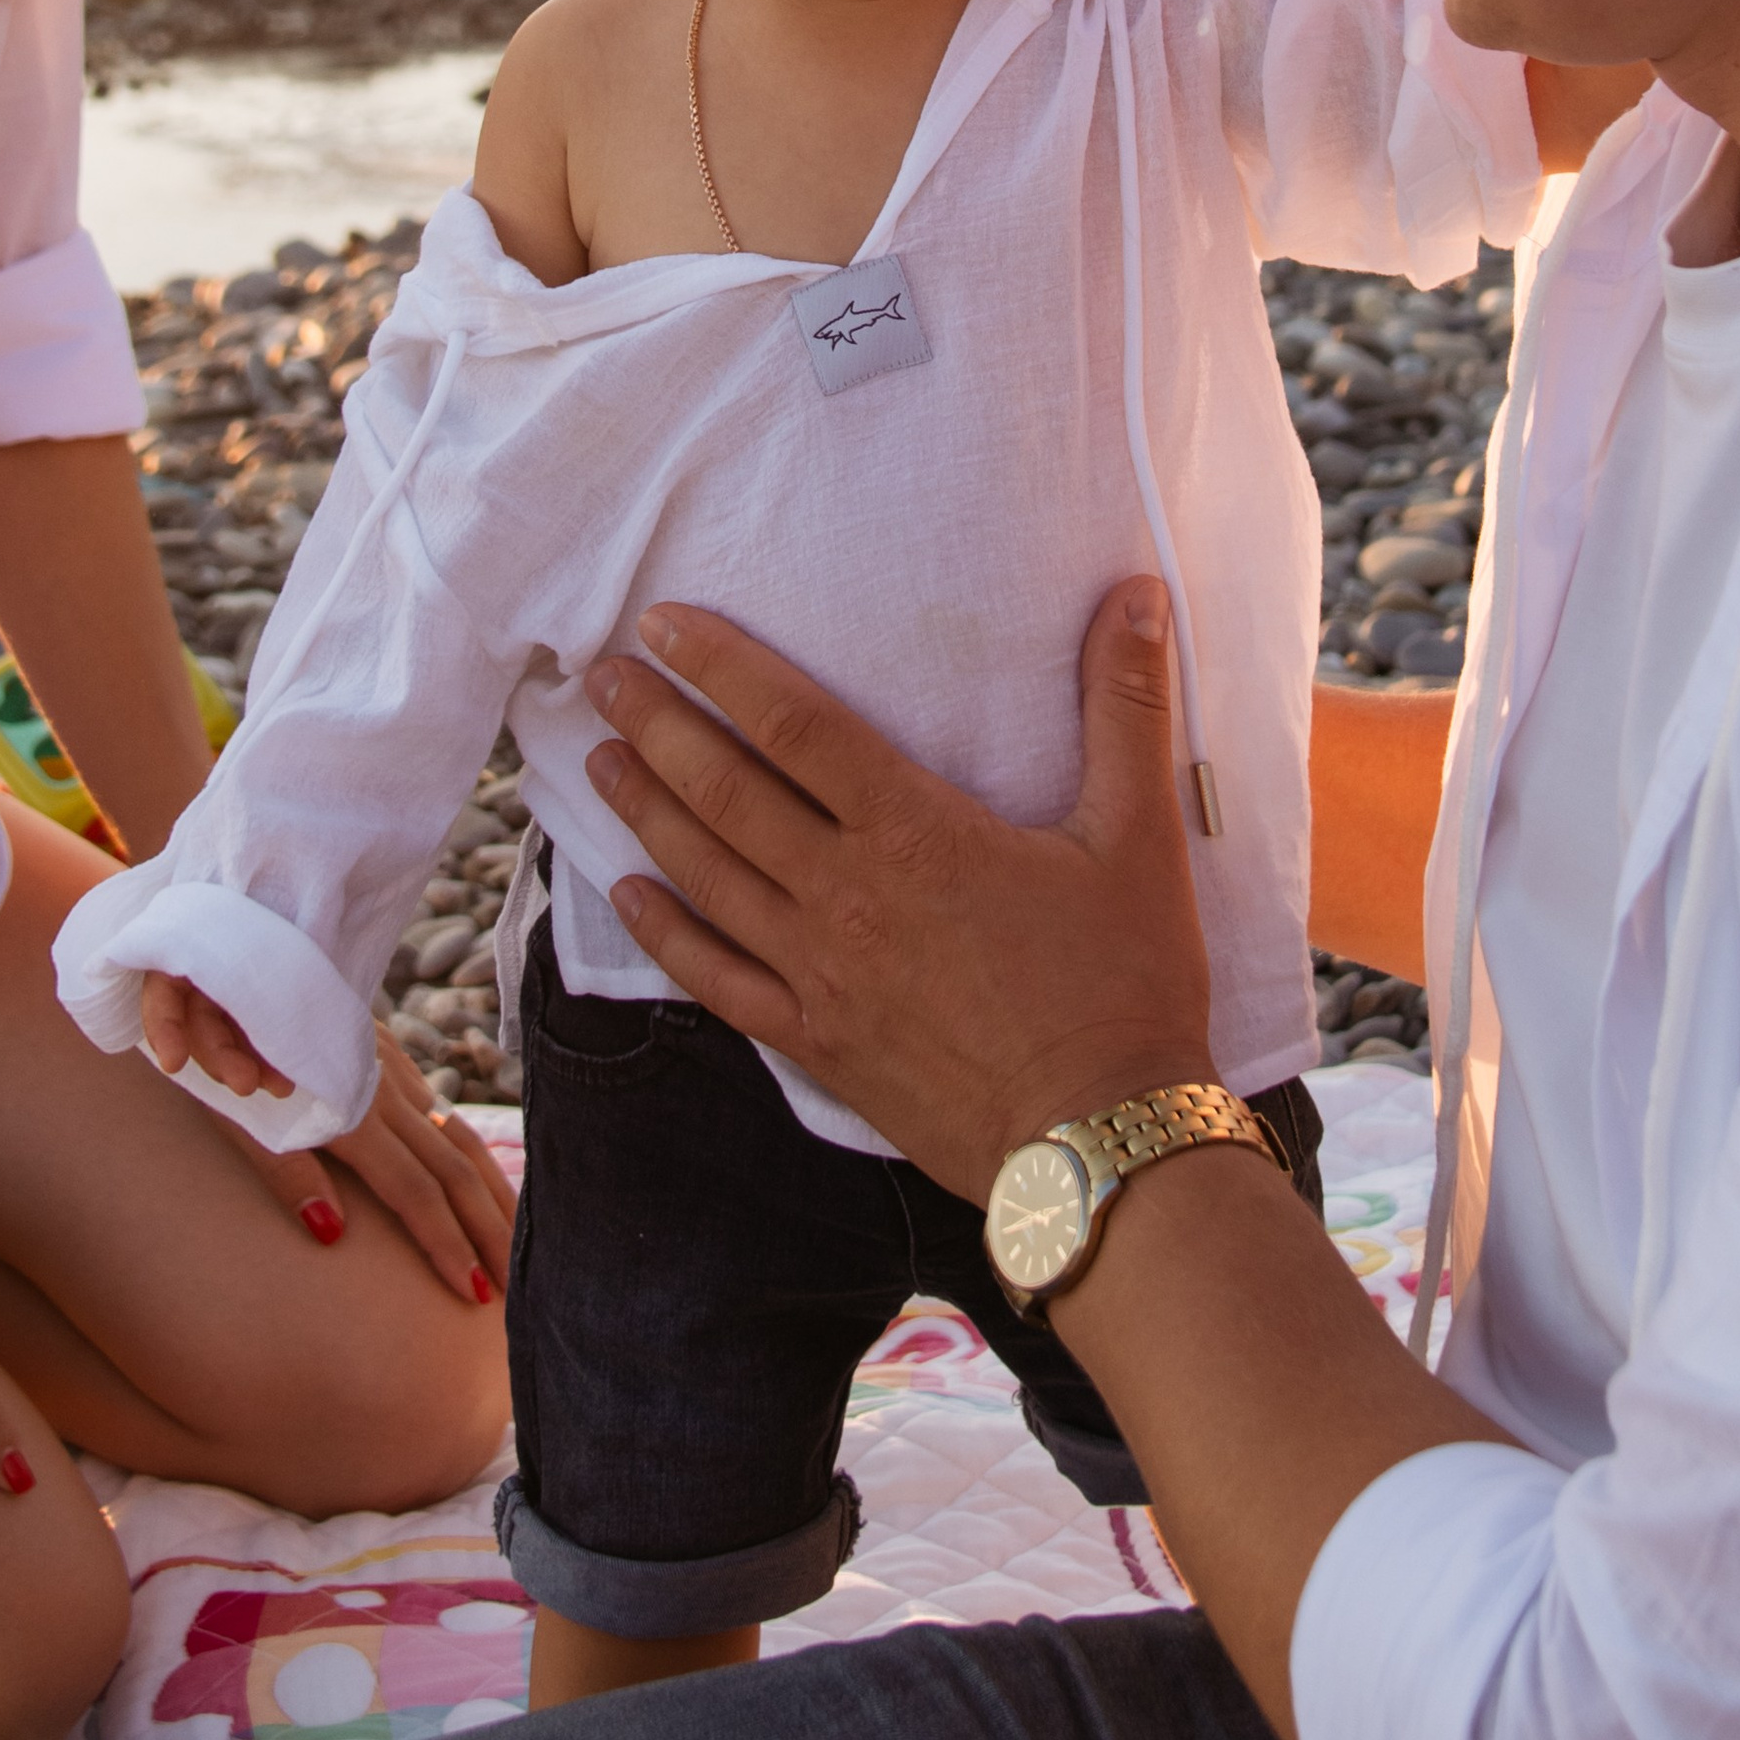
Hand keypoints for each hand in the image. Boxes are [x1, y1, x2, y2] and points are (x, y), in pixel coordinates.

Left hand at [140, 973, 513, 1306]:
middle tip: (517, 1292)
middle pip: (452, 1171)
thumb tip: (331, 1234)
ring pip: (455, 1139)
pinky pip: (439, 1111)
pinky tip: (472, 1171)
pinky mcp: (382, 1055)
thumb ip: (287, 1171)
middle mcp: (382, 1092)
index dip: (446, 1246)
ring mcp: (388, 1071)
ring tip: (511, 1240)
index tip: (477, 1295)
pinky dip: (466, 1152)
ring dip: (487, 1194)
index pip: (414, 1193)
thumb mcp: (238, 1114)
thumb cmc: (221, 1048)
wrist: (238, 957)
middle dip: (488, 1232)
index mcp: (351, 1113)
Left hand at [583, 574, 1213, 1197]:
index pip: (795, 724)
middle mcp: (847, 894)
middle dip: (657, 724)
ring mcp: (821, 974)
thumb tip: (1139, 592)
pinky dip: (664, 934)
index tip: (663, 622)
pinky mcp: (816, 1044)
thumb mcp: (1139, 834)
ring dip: (645, 810)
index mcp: (915, 831)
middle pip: (726, 791)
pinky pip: (717, 981)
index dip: (723, 666)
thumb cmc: (1124, 984)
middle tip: (602, 675)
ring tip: (600, 757)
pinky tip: (625, 896)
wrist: (1098, 1146)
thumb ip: (1126, 705)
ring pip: (706, 875)